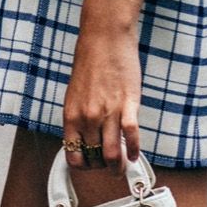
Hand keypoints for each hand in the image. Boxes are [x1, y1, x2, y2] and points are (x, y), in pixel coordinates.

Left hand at [63, 0, 145, 174]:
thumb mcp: (75, 95)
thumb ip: (79, 118)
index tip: (91, 166)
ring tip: (122, 168)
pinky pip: (132, 136)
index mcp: (71, 116)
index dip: (83, 167)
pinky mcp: (127, 105)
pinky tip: (135, 155)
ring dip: (118, 167)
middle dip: (103, 168)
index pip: (73, 155)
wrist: (104, 38)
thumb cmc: (90, 63)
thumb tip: (87, 139)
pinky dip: (135, 150)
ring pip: (112, 154)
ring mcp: (108, 113)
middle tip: (110, 168)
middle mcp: (87, 118)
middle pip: (95, 158)